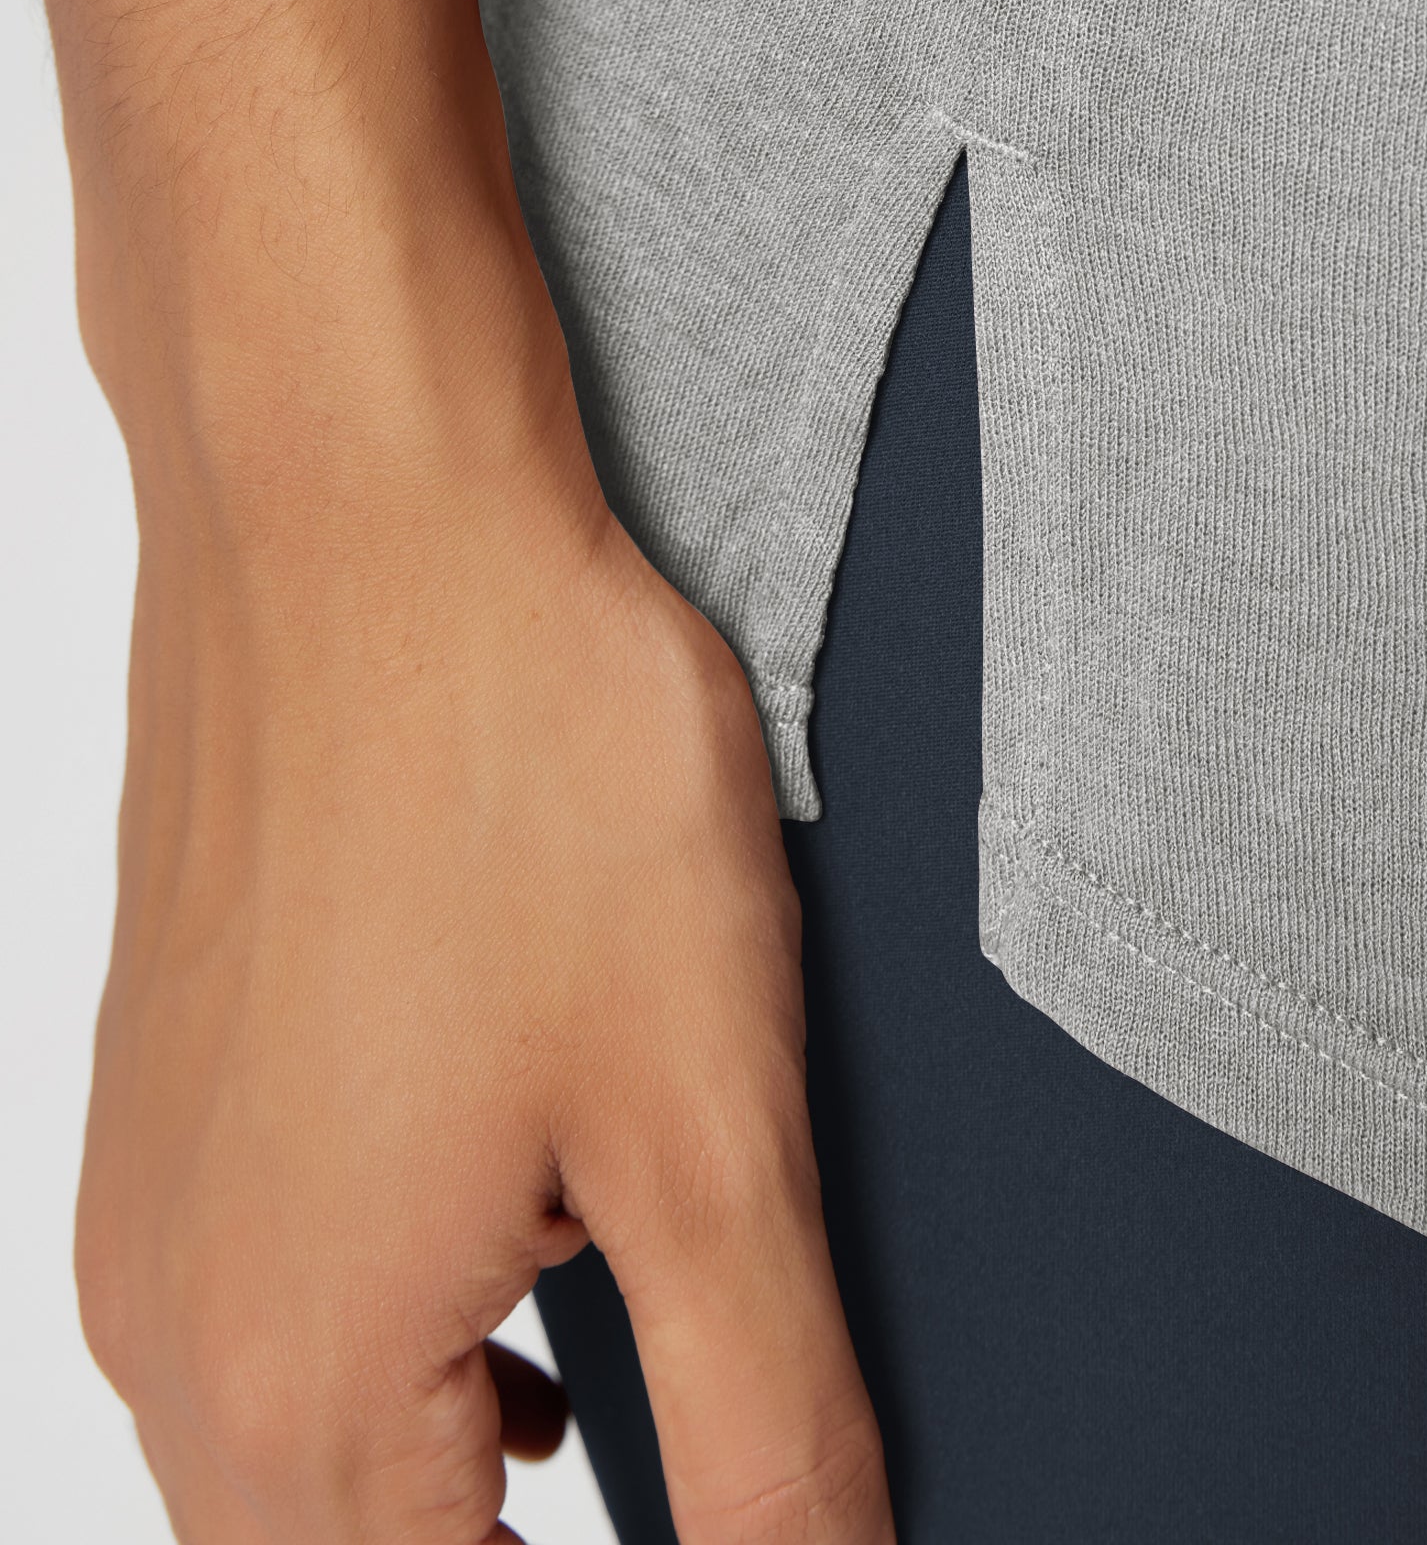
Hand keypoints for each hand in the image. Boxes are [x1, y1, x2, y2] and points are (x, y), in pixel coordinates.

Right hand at [73, 300, 891, 1544]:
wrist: (358, 501)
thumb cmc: (527, 769)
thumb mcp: (707, 1126)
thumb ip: (764, 1422)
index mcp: (298, 1379)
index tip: (727, 1516)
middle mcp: (172, 1320)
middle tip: (696, 1473)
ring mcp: (143, 1202)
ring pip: (287, 1456)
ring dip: (452, 1480)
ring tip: (630, 1410)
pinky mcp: (160, 1092)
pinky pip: (256, 1314)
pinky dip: (393, 1355)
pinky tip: (530, 1276)